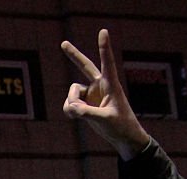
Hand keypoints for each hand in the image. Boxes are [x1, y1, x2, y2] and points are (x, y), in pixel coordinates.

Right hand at [62, 29, 149, 160]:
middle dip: (73, 55)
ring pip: (72, 93)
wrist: (123, 138)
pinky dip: (69, 110)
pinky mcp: (85, 103)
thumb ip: (86, 113)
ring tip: (77, 115)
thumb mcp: (105, 120)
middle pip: (85, 66)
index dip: (104, 47)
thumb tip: (70, 108)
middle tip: (63, 44)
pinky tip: (74, 117)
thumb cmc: (121, 126)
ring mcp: (91, 94)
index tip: (103, 31)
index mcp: (111, 85)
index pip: (107, 63)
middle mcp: (100, 86)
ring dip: (71, 104)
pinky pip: (69, 103)